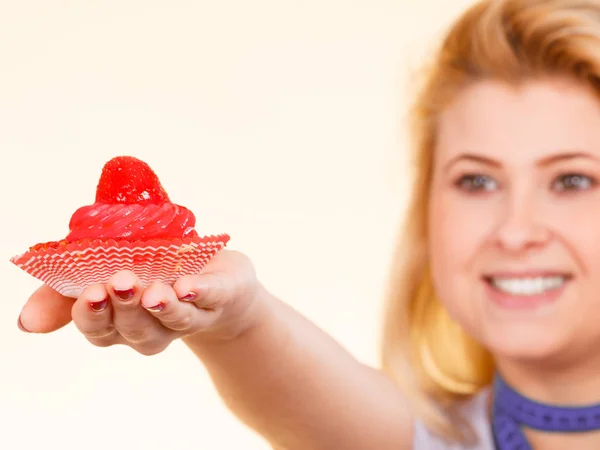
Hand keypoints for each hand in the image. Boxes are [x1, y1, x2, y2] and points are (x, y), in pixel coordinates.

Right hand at [17, 250, 262, 353]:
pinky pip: (211, 298)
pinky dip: (200, 292)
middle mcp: (155, 326)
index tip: (89, 293)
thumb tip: (25, 323)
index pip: (100, 330)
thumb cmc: (151, 267)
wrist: (212, 272)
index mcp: (122, 320)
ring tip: (154, 292)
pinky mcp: (220, 295)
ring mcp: (190, 315)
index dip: (92, 315)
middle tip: (119, 282)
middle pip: (136, 330)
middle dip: (126, 308)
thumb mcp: (102, 270)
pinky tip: (189, 285)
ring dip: (163, 307)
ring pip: (174, 321)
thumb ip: (64, 294)